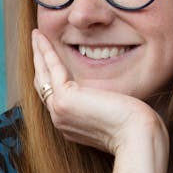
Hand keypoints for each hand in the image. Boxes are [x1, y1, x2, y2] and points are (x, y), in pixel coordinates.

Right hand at [31, 30, 167, 154]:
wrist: (137, 138)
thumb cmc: (136, 127)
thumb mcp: (116, 114)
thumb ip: (105, 105)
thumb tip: (111, 97)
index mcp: (72, 125)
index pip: (55, 96)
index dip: (51, 76)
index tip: (51, 59)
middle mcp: (61, 120)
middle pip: (44, 85)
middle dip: (40, 62)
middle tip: (37, 42)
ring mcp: (60, 111)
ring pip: (43, 76)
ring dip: (38, 53)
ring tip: (36, 35)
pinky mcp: (64, 100)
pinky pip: (52, 68)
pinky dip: (45, 50)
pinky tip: (41, 36)